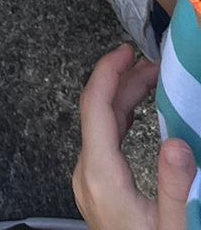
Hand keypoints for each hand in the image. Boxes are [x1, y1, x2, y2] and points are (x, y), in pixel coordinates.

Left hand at [74, 45, 195, 229]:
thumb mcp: (176, 224)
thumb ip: (174, 185)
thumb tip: (175, 142)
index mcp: (100, 175)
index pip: (94, 108)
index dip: (107, 72)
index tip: (124, 49)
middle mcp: (87, 174)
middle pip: (97, 112)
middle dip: (123, 80)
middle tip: (153, 64)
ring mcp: (90, 183)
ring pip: (101, 126)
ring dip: (124, 99)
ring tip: (150, 79)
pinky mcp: (98, 190)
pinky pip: (104, 142)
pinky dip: (122, 120)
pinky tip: (139, 113)